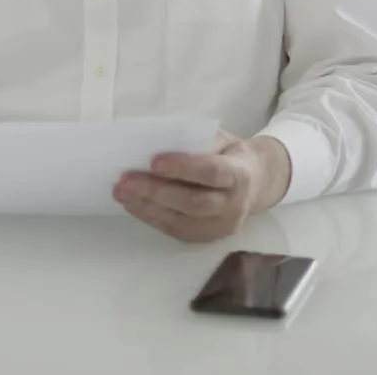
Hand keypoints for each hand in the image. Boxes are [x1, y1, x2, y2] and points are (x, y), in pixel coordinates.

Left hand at [113, 131, 292, 242]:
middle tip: (125, 180)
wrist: (255, 183)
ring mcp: (220, 227)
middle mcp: (234, 206)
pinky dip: (150, 216)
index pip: (212, 173)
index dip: (183, 167)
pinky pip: (175, 230)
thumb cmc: (229, 154)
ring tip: (121, 192)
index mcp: (240, 174)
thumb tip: (154, 143)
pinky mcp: (206, 238)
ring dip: (146, 207)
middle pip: (193, 203)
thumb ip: (195, 141)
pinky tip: (132, 204)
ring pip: (181, 221)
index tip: (153, 161)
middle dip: (156, 191)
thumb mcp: (220, 139)